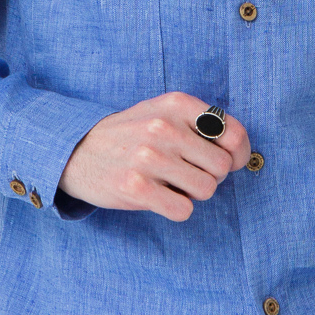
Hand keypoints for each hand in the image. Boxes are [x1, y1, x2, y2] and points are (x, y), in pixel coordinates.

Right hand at [57, 92, 250, 220]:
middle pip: (222, 167)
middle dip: (211, 175)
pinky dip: (176, 209)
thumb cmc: (130, 135)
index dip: (238, 153)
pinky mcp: (136, 188)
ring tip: (171, 183)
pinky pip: (183, 210)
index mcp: (175, 104)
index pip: (233, 133)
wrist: (75, 151)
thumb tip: (240, 151)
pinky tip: (159, 196)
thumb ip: (201, 124)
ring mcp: (148, 158)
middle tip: (187, 172)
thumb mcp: (162, 112)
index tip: (229, 161)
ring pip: (206, 189)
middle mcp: (163, 127)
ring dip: (193, 193)